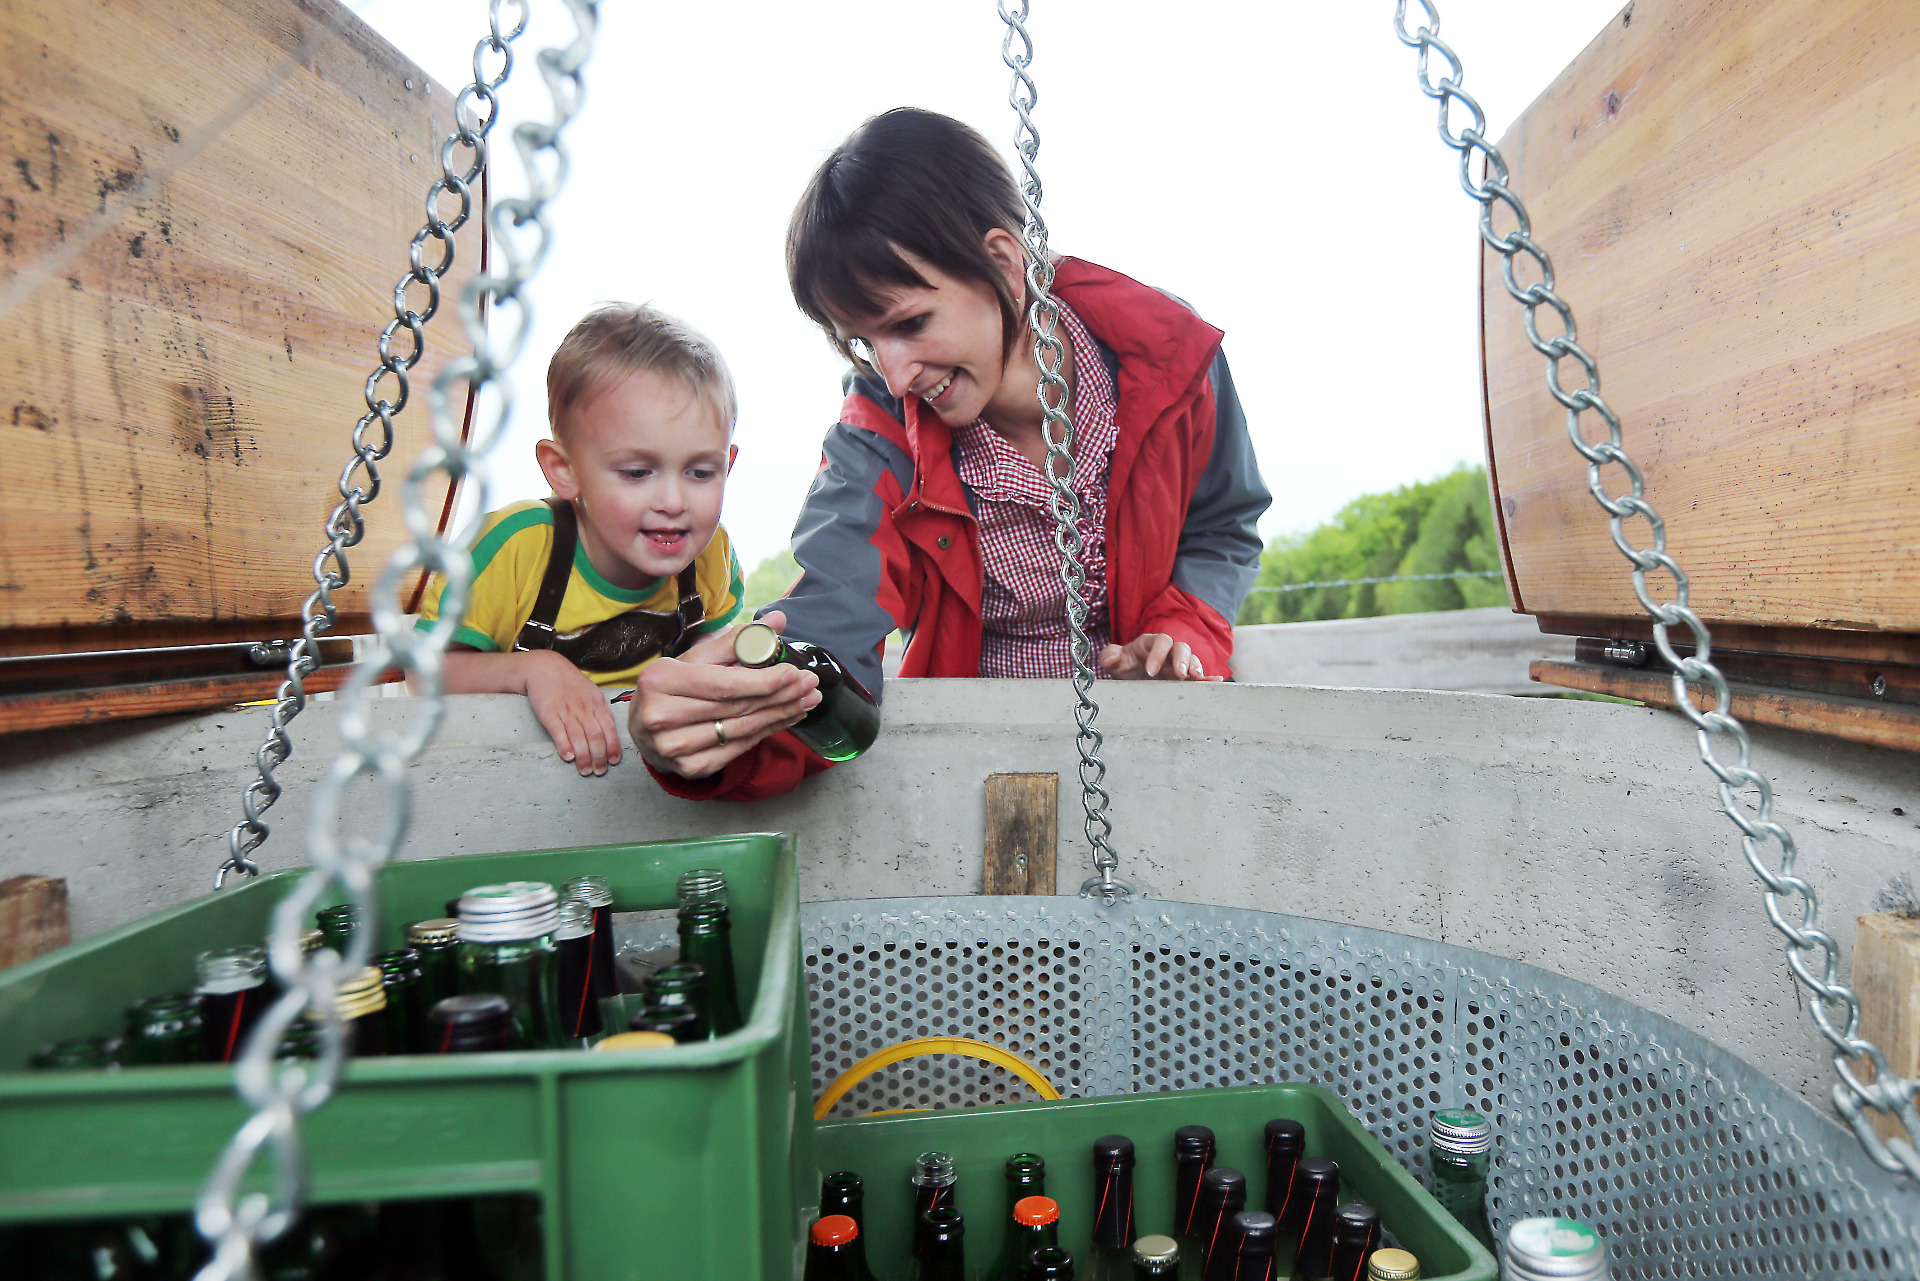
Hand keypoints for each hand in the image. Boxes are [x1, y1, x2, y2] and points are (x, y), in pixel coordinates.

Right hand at [522, 650, 624, 774]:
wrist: (545, 668)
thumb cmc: (570, 683)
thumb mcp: (591, 693)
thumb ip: (601, 711)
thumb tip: (610, 733)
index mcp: (596, 704)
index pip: (609, 728)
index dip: (613, 746)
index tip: (614, 761)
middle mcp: (584, 709)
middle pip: (595, 736)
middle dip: (599, 756)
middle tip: (599, 771)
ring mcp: (567, 711)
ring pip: (579, 736)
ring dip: (584, 756)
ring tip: (585, 771)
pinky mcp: (549, 713)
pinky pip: (558, 731)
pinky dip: (564, 745)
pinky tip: (568, 757)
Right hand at [629, 610, 823, 778]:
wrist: (645, 728)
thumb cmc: (674, 687)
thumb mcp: (696, 658)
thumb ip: (737, 640)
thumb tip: (777, 620)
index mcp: (661, 680)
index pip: (722, 684)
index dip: (762, 680)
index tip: (794, 673)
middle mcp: (662, 716)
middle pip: (736, 707)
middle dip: (780, 696)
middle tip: (809, 685)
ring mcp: (674, 747)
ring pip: (741, 730)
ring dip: (780, 715)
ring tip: (806, 701)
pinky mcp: (690, 767)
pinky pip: (738, 749)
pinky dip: (766, 732)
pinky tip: (785, 719)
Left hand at [1097, 632, 1223, 681]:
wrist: (1132, 677)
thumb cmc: (1125, 665)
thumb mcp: (1115, 662)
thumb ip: (1110, 656)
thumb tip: (1108, 658)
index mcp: (1152, 643)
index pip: (1160, 642)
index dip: (1157, 654)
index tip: (1149, 671)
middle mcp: (1169, 651)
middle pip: (1181, 648)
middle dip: (1182, 660)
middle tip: (1179, 674)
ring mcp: (1179, 664)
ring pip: (1193, 659)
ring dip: (1196, 668)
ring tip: (1195, 678)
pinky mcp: (1185, 677)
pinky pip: (1200, 675)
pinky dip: (1208, 677)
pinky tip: (1216, 681)